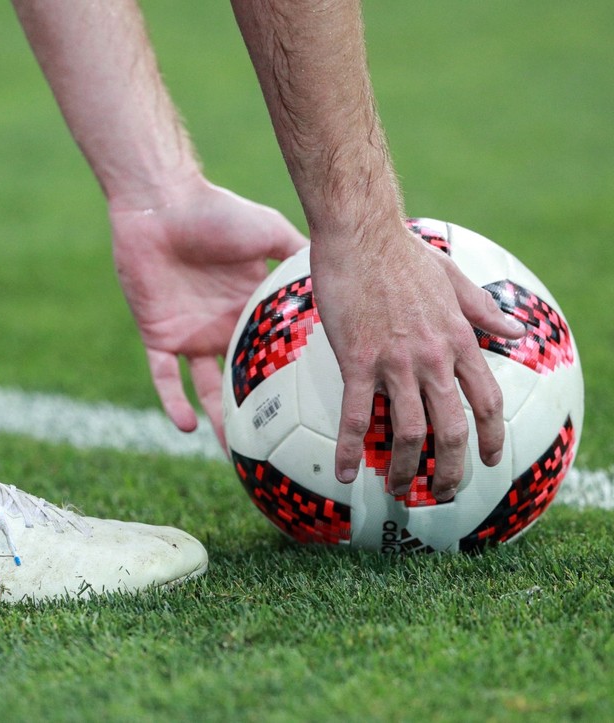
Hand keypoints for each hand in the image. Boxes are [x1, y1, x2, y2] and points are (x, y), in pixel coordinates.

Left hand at [111, 177, 307, 447]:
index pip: (276, 351)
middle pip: (245, 381)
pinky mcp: (158, 336)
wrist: (164, 203)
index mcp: (251, 308)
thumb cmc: (218, 212)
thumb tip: (350, 266)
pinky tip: (189, 427)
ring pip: (207, 390)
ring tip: (236, 455)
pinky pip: (165, 379)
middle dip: (261, 413)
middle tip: (286, 444)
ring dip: (219, 421)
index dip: (294, 376)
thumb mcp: (272, 233)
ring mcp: (190, 335)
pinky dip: (174, 402)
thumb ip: (302, 254)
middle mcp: (223, 327)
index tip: (318, 399)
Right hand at [311, 220, 526, 499]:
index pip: (485, 400)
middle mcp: (434, 358)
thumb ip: (483, 309)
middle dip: (450, 470)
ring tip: (397, 490)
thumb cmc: (402, 253)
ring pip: (409, 432)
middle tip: (443, 492)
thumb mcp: (454, 279)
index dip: (492, 436)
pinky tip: (345, 473)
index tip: (492, 460)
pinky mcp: (358, 361)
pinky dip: (351, 449)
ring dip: (405, 469)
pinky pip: (357, 415)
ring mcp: (395, 362)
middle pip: (451, 429)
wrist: (361, 235)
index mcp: (458, 340)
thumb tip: (515, 329)